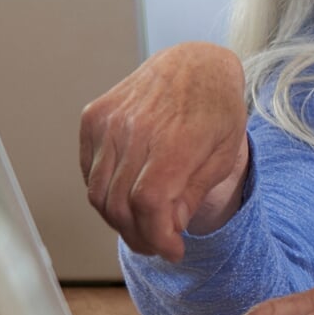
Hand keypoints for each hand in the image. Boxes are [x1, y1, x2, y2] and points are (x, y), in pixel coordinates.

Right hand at [79, 41, 249, 260]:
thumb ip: (194, 192)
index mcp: (174, 140)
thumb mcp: (224, 153)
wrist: (195, 63)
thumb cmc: (217, 107)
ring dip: (118, 220)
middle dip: (139, 236)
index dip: (156, 236)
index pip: (149, 204)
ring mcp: (108, 123)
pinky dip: (104, 193)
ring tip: (143, 226)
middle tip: (157, 245)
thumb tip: (169, 228)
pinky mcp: (93, 118)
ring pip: (99, 192)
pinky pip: (89, 171)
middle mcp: (135, 130)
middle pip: (120, 204)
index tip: (171, 251)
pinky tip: (127, 197)